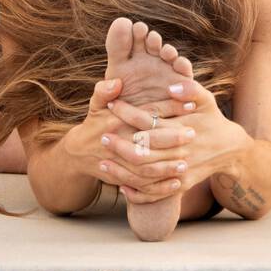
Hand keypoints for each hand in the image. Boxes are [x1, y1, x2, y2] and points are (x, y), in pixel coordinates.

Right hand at [63, 77, 190, 197]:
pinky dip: (160, 188)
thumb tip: (117, 82)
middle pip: (147, 143)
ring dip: (167, 166)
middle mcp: (117, 143)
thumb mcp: (96, 105)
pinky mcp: (121, 181)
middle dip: (171, 139)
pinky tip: (177, 183)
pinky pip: (142, 188)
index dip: (168, 109)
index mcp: (115, 122)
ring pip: (146, 169)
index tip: (190, 105)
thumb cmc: (95, 124)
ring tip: (186, 161)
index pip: (145, 114)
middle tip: (192, 134)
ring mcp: (119, 164)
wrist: (79, 153)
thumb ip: (104, 91)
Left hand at [99, 78, 251, 205]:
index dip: (128, 113)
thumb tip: (171, 85)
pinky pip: (156, 194)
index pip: (148, 122)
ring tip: (103, 163)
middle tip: (102, 137)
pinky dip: (137, 194)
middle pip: (142, 152)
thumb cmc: (212, 119)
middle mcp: (180, 152)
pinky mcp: (180, 186)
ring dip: (122, 171)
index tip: (112, 106)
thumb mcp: (206, 99)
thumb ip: (190, 88)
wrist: (230, 149)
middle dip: (119, 145)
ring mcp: (179, 172)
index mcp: (182, 129)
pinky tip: (121, 188)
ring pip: (145, 176)